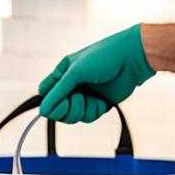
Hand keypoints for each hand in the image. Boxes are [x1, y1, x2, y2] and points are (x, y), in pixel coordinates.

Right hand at [38, 24, 154, 122]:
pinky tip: (102, 101)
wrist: (132, 59)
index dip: (50, 102)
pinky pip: (88, 117)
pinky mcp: (97, 104)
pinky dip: (94, 111)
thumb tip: (42, 111)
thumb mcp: (75, 73)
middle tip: (79, 97)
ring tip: (92, 98)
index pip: (45, 95)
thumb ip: (57, 93)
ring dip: (82, 110)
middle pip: (57, 110)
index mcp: (62, 74)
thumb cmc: (103, 58)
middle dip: (67, 108)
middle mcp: (71, 86)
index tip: (62, 99)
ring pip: (73, 116)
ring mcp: (84, 96)